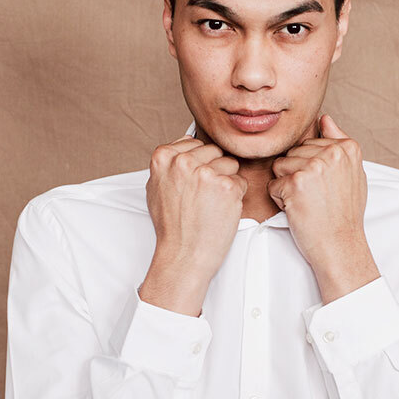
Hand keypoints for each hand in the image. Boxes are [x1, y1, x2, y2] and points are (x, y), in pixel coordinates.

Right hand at [145, 133, 246, 281]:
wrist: (183, 254)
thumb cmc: (171, 226)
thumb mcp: (156, 187)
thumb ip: (169, 163)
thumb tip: (185, 144)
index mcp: (163, 156)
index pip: (195, 143)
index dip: (199, 164)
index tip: (193, 183)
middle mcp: (183, 161)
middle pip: (215, 151)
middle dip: (214, 170)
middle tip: (203, 196)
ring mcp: (206, 173)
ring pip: (231, 164)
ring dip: (226, 182)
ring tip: (211, 203)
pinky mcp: (227, 186)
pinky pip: (242, 181)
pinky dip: (236, 197)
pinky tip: (221, 210)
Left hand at [267, 114, 379, 299]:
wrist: (340, 244)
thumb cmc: (344, 213)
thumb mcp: (353, 173)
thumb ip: (338, 142)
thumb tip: (324, 117)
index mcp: (348, 147)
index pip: (309, 145)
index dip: (311, 168)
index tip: (326, 187)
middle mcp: (332, 152)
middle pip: (293, 154)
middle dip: (297, 176)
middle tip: (316, 197)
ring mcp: (313, 166)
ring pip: (280, 167)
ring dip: (287, 187)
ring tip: (307, 202)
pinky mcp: (295, 182)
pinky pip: (273, 185)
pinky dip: (280, 201)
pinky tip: (299, 210)